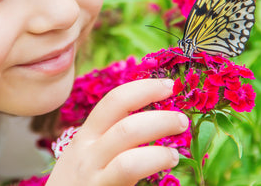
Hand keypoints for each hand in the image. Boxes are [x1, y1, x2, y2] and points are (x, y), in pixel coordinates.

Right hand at [46, 78, 188, 185]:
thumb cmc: (78, 183)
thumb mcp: (88, 154)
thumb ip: (112, 137)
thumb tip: (156, 117)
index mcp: (86, 136)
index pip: (114, 101)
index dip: (143, 89)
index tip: (169, 85)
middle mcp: (86, 152)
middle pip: (125, 126)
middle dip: (160, 119)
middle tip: (182, 120)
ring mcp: (92, 175)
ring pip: (129, 154)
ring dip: (159, 149)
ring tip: (176, 152)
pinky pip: (128, 172)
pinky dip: (154, 163)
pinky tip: (167, 163)